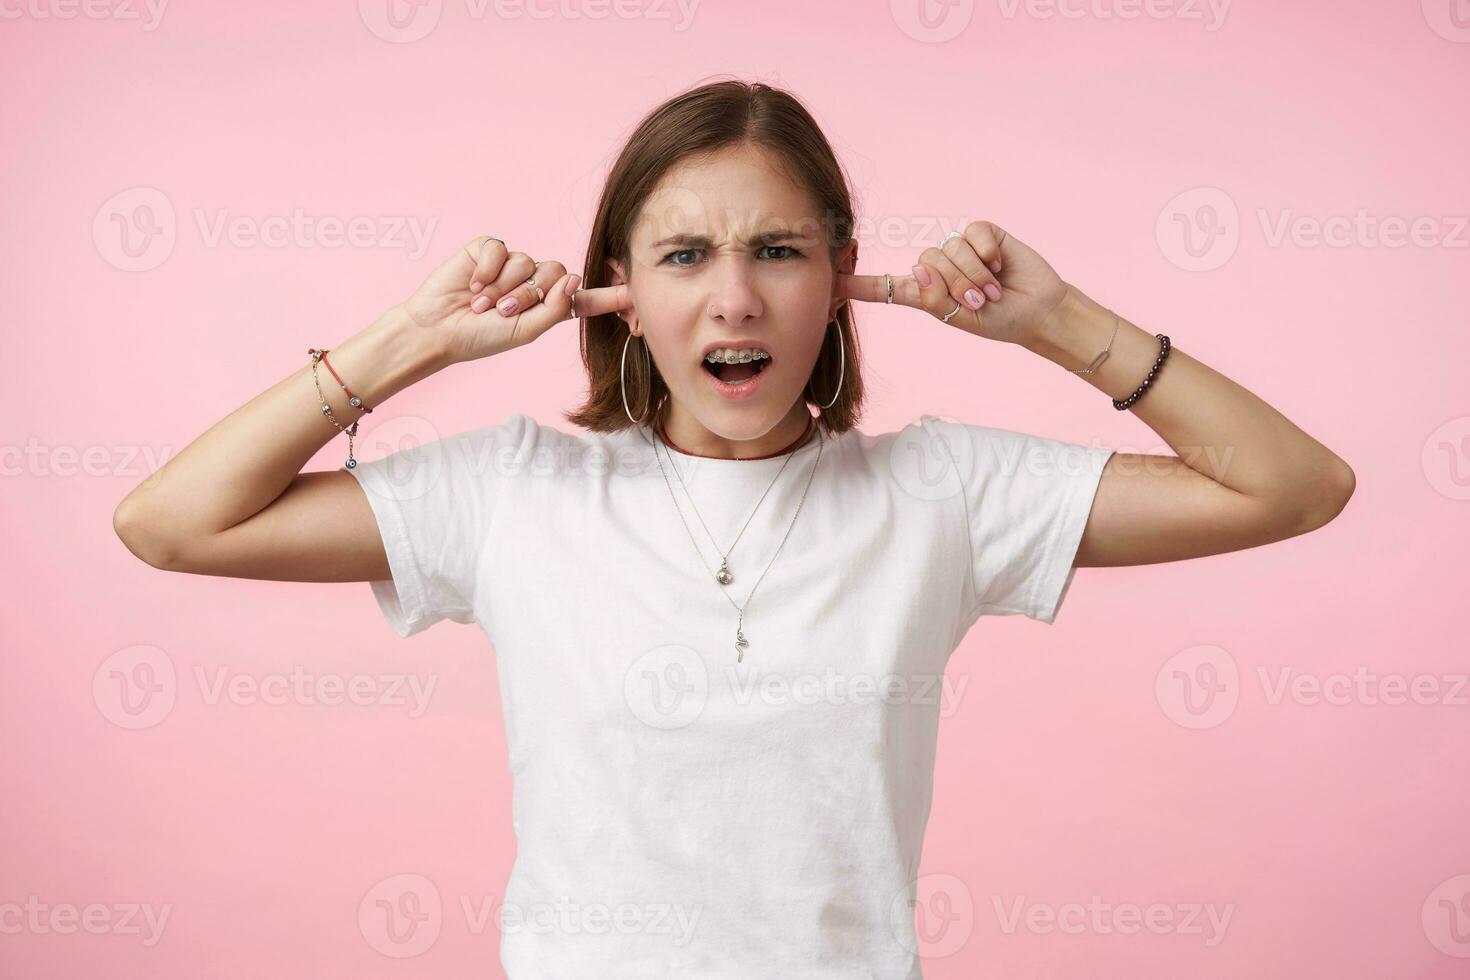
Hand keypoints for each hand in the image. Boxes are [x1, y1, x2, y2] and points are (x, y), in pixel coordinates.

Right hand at [398, 235, 630, 363]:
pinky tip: (472, 285)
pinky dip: (488, 271)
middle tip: (501, 313)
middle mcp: (534, 283)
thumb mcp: (524, 331)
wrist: (438, 329)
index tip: (639, 294)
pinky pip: (502, 249)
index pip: (585, 299)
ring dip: (505, 288)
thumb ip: (554, 309)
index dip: (612, 295)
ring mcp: (511, 264)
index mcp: (548, 307)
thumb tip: (573, 277)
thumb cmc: (479, 337)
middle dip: (528, 296)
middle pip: (555, 273)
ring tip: (483, 303)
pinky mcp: (489, 250)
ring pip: (529, 262)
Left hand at [836, 220, 1068, 346]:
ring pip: (950, 249)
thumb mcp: (960, 317)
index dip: (858, 285)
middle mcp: (937, 267)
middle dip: (957, 284)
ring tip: (994, 288)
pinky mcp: (983, 233)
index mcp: (925, 293)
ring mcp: (960, 248)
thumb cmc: (999, 320)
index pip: (883, 287)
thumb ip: (935, 298)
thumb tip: (919, 268)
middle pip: (927, 263)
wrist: (1037, 310)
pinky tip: (1001, 265)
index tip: (829, 284)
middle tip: (981, 300)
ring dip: (975, 273)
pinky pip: (973, 234)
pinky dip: (987, 254)